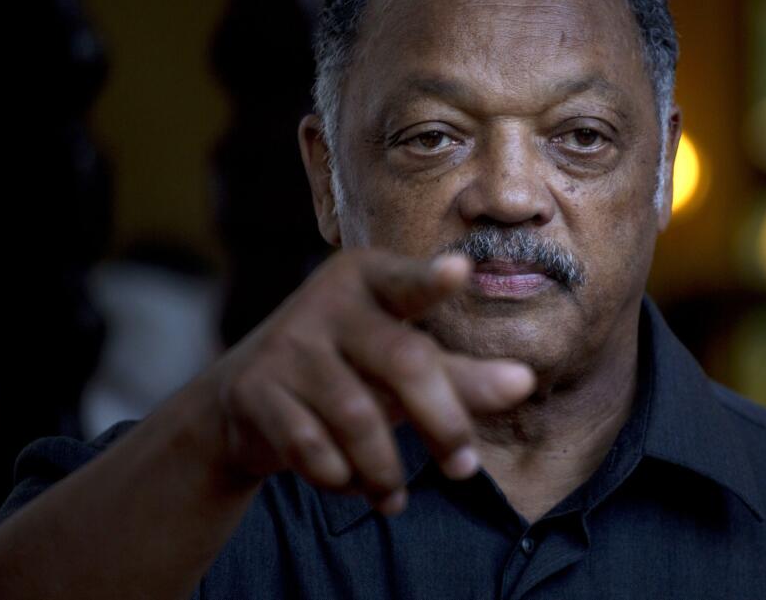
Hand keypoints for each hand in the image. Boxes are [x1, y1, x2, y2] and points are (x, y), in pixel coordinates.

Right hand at [208, 248, 535, 513]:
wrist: (242, 398)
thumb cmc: (347, 369)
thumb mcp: (400, 363)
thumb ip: (460, 374)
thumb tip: (523, 384)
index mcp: (370, 278)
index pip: (408, 282)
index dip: (432, 280)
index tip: (460, 270)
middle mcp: (327, 302)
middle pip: (404, 362)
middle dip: (443, 422)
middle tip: (465, 467)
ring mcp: (287, 344)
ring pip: (358, 417)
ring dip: (386, 469)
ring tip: (396, 495)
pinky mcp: (256, 390)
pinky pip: (312, 448)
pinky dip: (341, 479)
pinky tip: (353, 486)